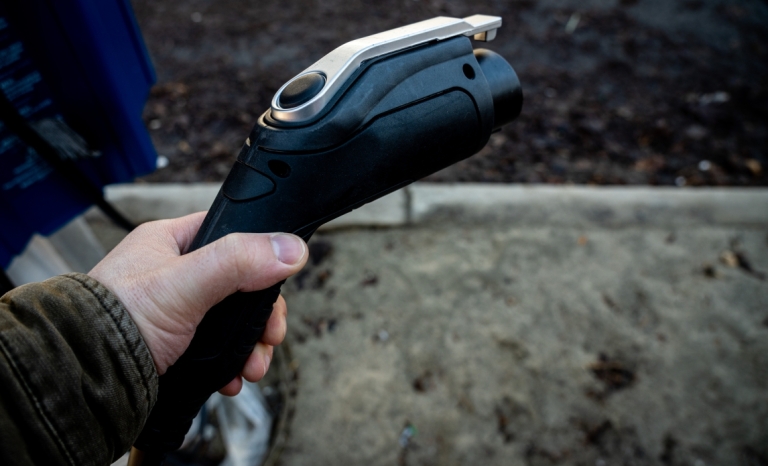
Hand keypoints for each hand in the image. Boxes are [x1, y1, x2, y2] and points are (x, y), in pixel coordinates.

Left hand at [88, 212, 306, 395]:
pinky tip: (232, 378)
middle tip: (269, 337)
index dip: (261, 260)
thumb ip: (238, 261)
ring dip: (251, 346)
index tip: (276, 289)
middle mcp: (176, 273)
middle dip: (260, 318)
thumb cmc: (115, 320)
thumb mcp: (184, 283)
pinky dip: (231, 364)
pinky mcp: (177, 342)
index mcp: (172, 242)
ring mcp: (177, 310)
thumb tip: (291, 248)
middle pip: (241, 285)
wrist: (84, 377)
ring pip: (233, 320)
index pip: (233, 235)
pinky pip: (218, 347)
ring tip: (251, 368)